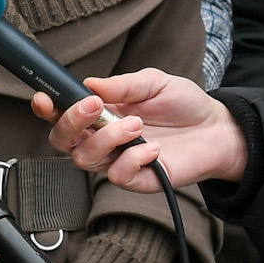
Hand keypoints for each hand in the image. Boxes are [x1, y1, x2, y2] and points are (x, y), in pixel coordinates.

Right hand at [34, 69, 249, 189]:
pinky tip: (153, 148)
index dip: (47, 109)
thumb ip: (123, 85)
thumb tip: (89, 83)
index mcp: (99, 114)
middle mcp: (102, 139)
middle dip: (71, 123)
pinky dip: (132, 160)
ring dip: (106, 139)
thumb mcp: (154, 82)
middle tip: (95, 106)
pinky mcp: (139, 180)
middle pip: (62, 141)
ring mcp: (118, 161)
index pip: (61, 116)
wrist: (219, 129)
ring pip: (85, 159)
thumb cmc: (184, 104)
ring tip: (136, 124)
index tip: (44, 99)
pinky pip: (118, 176)